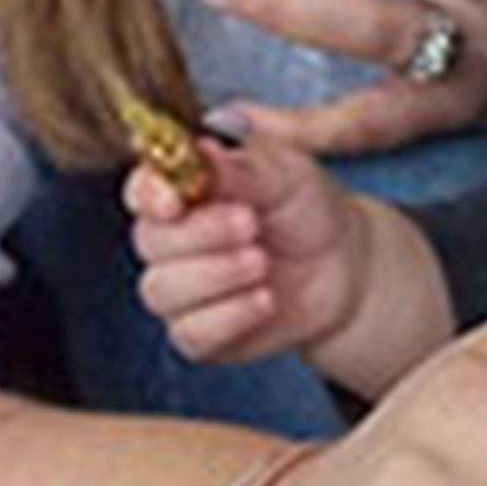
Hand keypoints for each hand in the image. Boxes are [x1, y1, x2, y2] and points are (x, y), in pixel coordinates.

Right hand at [125, 130, 360, 363]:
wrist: (345, 266)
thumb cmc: (307, 210)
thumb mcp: (285, 175)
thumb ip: (240, 168)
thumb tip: (201, 151)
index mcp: (182, 191)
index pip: (141, 191)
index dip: (150, 196)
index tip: (175, 200)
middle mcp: (171, 241)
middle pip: (150, 241)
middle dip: (201, 233)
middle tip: (250, 223)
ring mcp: (182, 290)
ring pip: (161, 290)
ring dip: (216, 274)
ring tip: (263, 262)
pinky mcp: (200, 334)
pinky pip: (190, 333)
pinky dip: (228, 316)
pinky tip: (265, 299)